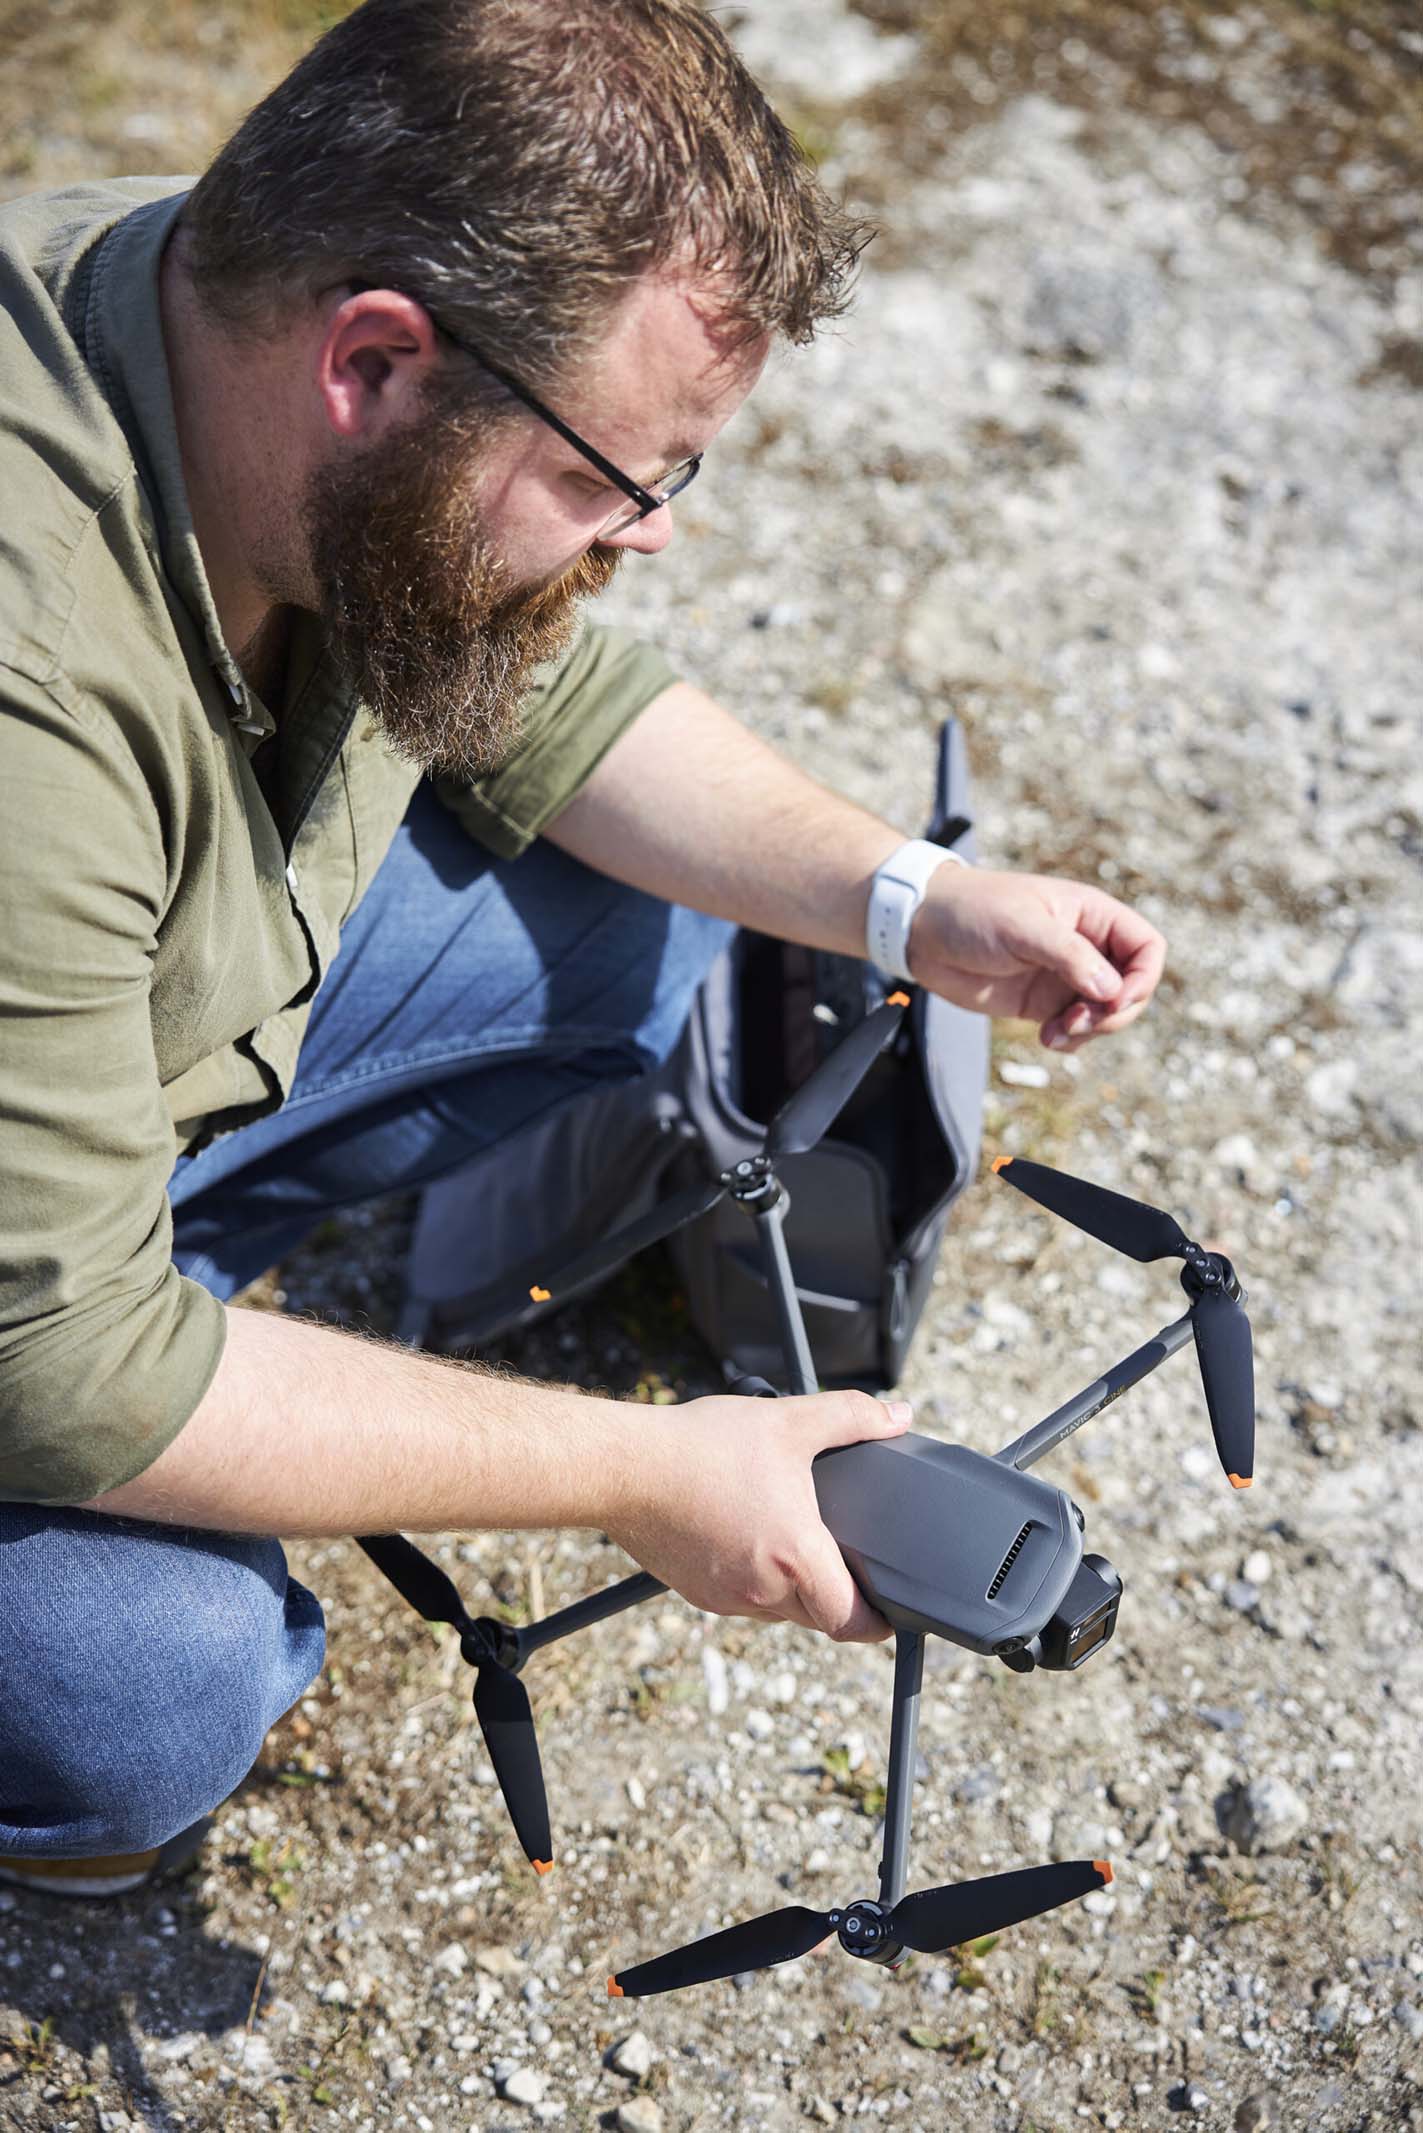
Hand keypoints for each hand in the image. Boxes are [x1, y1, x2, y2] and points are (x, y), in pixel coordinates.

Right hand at [604, 1390, 911, 1642]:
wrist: (625, 1468)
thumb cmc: (702, 1447)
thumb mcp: (790, 1420)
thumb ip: (852, 1416)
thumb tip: (898, 1414)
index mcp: (795, 1556)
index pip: (850, 1622)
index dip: (877, 1622)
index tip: (888, 1611)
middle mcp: (763, 1589)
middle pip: (818, 1617)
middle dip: (836, 1596)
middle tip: (843, 1556)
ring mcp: (726, 1597)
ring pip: (779, 1610)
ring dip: (793, 1588)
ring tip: (792, 1538)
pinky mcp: (698, 1594)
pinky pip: (743, 1599)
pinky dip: (756, 1580)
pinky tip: (750, 1537)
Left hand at [907, 867, 1165, 1050]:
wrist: (921, 931)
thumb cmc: (971, 911)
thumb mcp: (1021, 927)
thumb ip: (1069, 956)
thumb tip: (1112, 991)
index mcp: (1091, 916)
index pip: (1146, 947)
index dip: (1142, 978)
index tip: (1114, 1000)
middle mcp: (1086, 947)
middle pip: (1133, 987)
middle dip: (1114, 1013)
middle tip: (1079, 1023)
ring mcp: (1066, 977)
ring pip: (1107, 1014)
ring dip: (1092, 1031)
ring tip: (1055, 1033)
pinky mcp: (1044, 1003)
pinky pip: (1077, 1029)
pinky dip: (1071, 1041)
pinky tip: (1047, 1038)